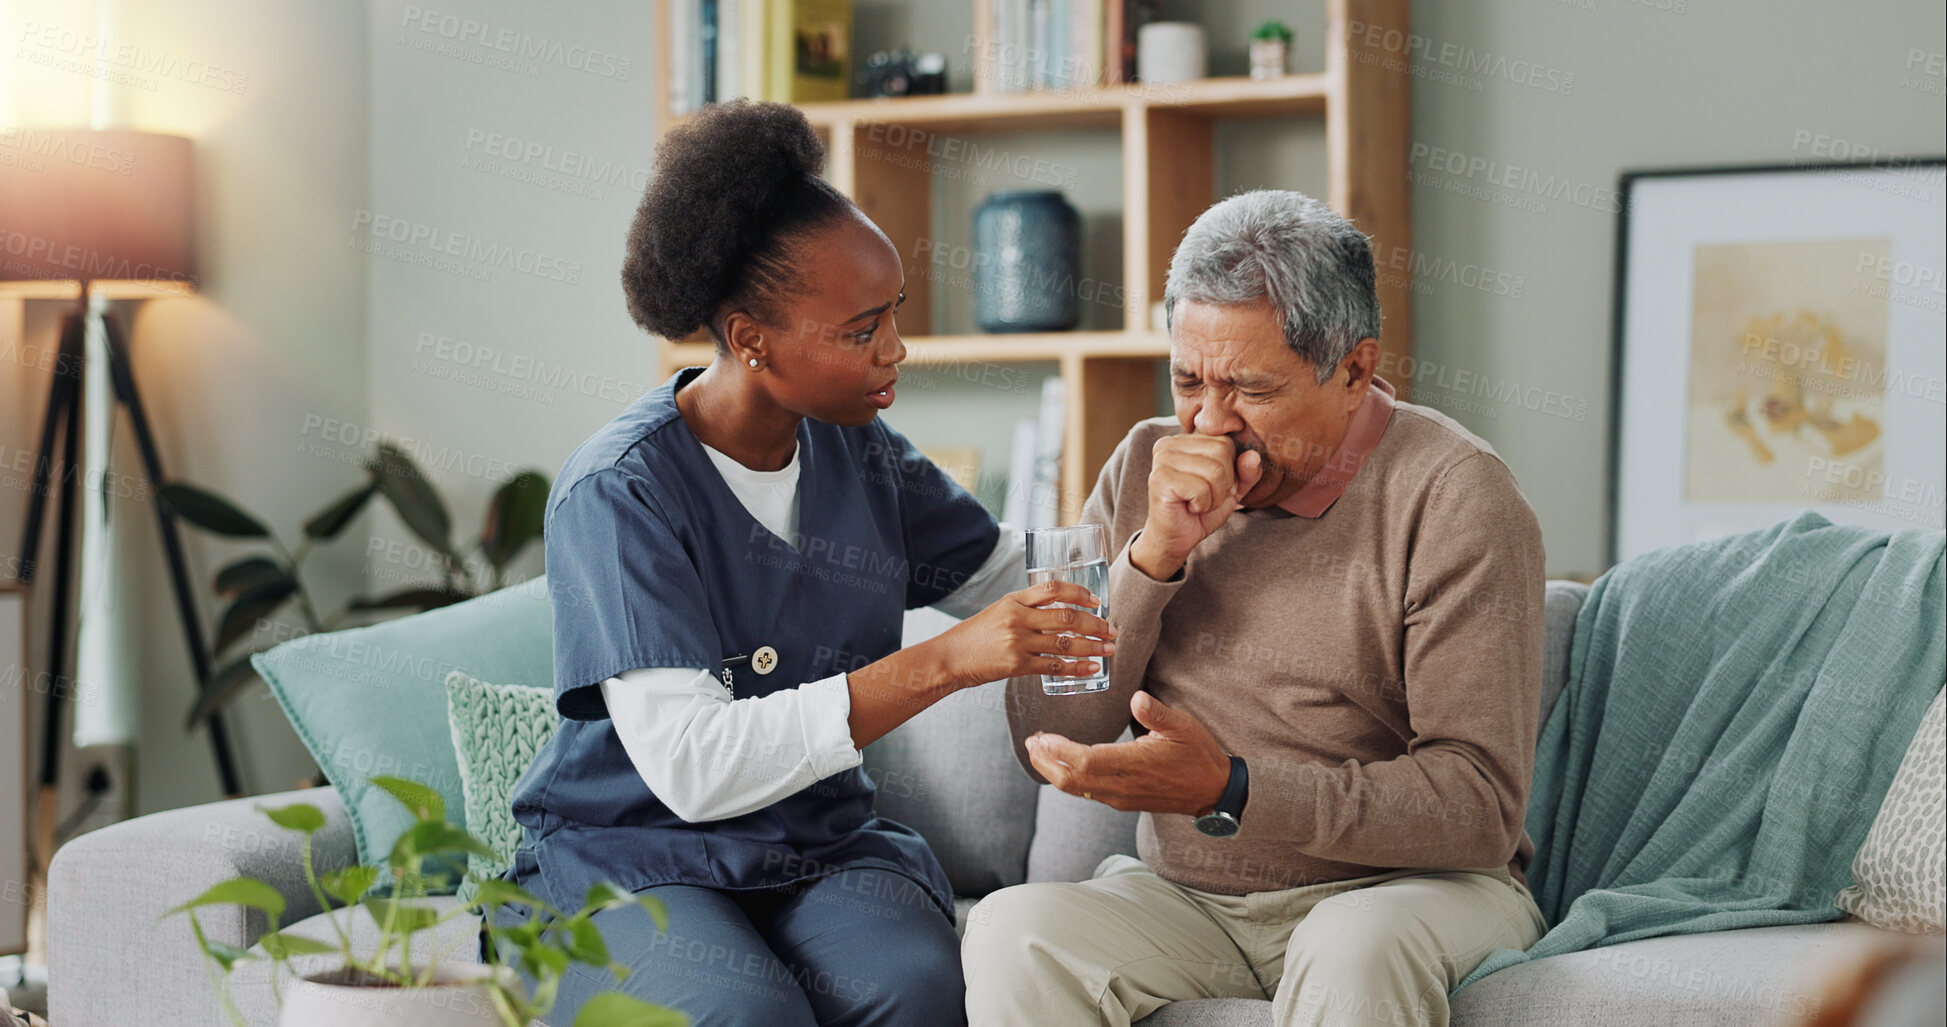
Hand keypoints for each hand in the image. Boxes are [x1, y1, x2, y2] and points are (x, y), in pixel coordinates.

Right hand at [932, 580, 1115, 689]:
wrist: (949, 658)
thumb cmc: (975, 636)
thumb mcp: (999, 612)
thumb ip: (1025, 610)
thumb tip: (1058, 614)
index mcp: (1014, 600)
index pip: (1053, 588)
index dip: (1080, 593)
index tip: (1097, 602)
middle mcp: (1018, 617)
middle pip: (1067, 617)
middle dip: (1095, 624)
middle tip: (1112, 630)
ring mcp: (1018, 641)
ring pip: (1066, 642)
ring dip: (1093, 646)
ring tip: (1109, 649)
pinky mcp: (1017, 665)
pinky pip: (1055, 666)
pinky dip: (1077, 668)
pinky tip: (1091, 669)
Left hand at [1026, 692, 1228, 815]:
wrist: (1213, 791)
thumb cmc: (1198, 755)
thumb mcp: (1183, 726)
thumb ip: (1156, 713)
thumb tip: (1136, 698)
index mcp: (1133, 764)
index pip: (1085, 761)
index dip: (1058, 750)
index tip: (1042, 736)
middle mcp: (1122, 785)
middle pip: (1071, 780)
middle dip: (1045, 762)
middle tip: (1031, 743)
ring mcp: (1121, 797)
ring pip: (1076, 789)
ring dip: (1053, 771)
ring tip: (1039, 752)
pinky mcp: (1123, 801)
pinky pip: (1087, 793)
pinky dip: (1068, 778)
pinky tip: (1062, 765)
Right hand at [1132, 435, 1262, 580]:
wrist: (1175, 539)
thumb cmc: (1200, 510)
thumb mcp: (1232, 489)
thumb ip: (1247, 471)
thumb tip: (1253, 456)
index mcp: (1183, 440)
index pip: (1225, 442)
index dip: (1229, 470)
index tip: (1211, 486)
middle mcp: (1168, 444)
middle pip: (1221, 452)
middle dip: (1222, 484)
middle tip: (1204, 497)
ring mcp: (1162, 460)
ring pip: (1214, 470)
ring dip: (1214, 497)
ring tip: (1197, 503)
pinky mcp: (1160, 480)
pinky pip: (1201, 489)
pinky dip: (1203, 505)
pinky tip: (1189, 507)